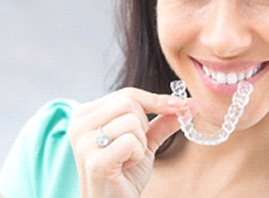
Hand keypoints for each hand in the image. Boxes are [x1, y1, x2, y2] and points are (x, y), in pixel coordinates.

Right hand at [68, 87, 195, 197]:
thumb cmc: (124, 175)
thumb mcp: (144, 141)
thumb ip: (162, 121)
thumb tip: (189, 104)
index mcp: (87, 114)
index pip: (128, 94)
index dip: (156, 100)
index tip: (181, 105)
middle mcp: (79, 124)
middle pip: (129, 102)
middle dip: (143, 125)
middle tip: (134, 147)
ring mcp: (84, 142)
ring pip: (132, 121)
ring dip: (140, 143)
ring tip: (127, 159)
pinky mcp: (94, 161)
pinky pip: (131, 142)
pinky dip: (136, 155)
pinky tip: (124, 167)